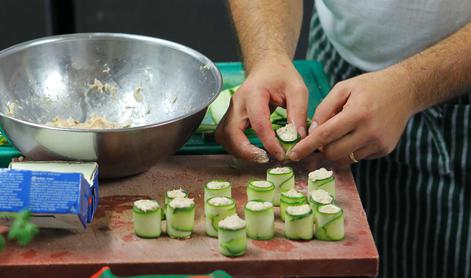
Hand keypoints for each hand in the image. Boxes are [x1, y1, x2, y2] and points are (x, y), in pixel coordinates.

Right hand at [215, 54, 308, 161]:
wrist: (267, 66)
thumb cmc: (282, 75)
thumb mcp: (297, 90)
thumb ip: (299, 113)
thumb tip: (298, 138)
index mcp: (254, 93)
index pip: (258, 123)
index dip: (269, 142)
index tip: (281, 154)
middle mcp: (237, 103)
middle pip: (231, 133)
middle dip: (246, 151)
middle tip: (265, 159)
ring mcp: (231, 110)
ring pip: (225, 137)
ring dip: (239, 151)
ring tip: (260, 156)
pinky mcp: (230, 117)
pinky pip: (227, 137)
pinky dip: (237, 147)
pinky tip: (253, 151)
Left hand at [288, 66, 415, 163]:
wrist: (405, 90)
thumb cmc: (369, 87)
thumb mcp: (343, 88)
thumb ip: (324, 109)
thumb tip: (311, 132)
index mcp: (357, 113)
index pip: (325, 136)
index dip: (306, 147)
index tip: (293, 154)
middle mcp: (370, 132)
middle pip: (333, 153)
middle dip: (321, 149)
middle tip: (320, 138)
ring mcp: (379, 143)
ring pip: (345, 158)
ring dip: (337, 149)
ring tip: (342, 131)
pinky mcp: (385, 150)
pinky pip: (358, 157)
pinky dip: (351, 149)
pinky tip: (357, 133)